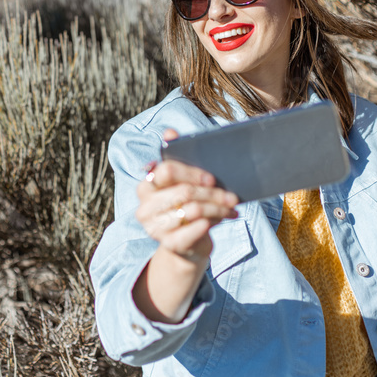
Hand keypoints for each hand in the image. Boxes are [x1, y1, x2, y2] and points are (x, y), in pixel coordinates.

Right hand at [135, 128, 239, 263]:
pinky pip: (194, 229)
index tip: (212, 178)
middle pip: (184, 192)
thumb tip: (169, 132)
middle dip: (212, 193)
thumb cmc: (186, 207)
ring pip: (193, 210)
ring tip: (231, 208)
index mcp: (146, 186)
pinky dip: (212, 222)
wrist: (187, 244)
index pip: (166, 171)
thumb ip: (177, 157)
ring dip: (218, 208)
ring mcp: (154, 228)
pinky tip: (224, 218)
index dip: (192, 172)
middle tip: (232, 196)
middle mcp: (145, 207)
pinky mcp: (168, 244)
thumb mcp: (183, 182)